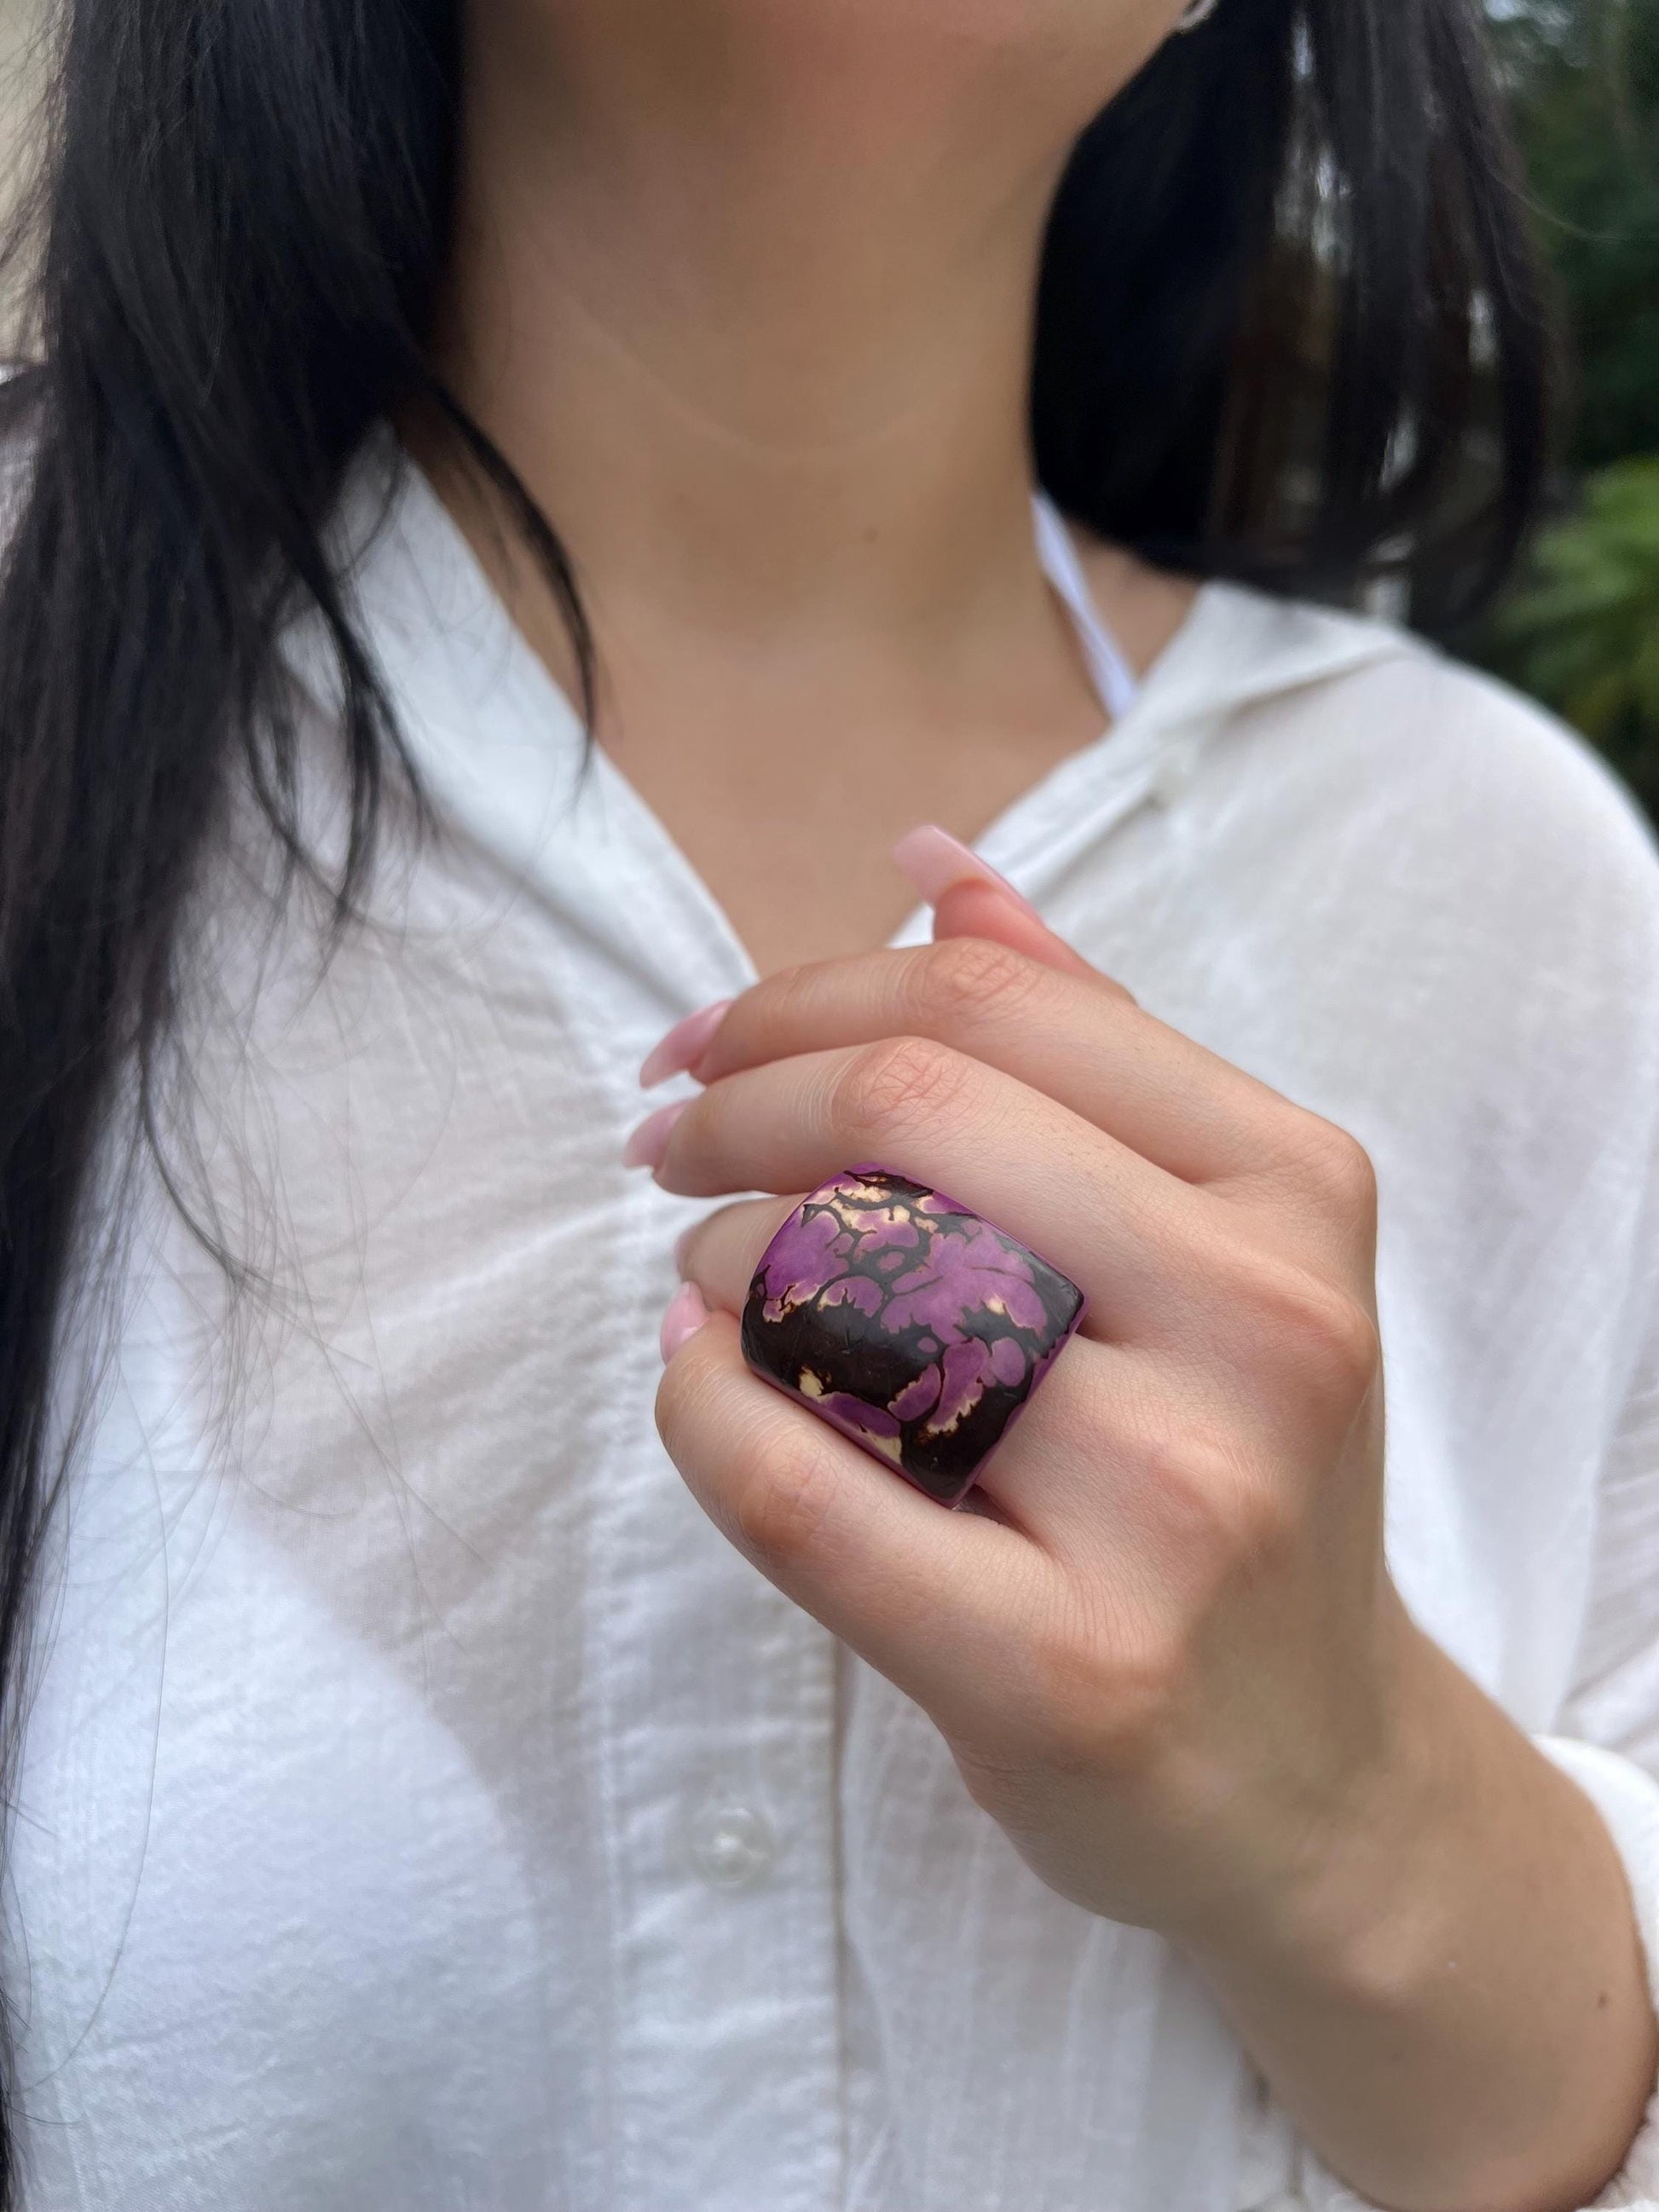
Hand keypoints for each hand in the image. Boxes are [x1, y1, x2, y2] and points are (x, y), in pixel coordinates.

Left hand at [635, 840, 1657, 2211]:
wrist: (1310, 1776)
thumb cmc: (1223, 1477)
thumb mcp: (1212, 1240)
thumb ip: (1083, 1044)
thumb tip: (930, 866)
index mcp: (1295, 1184)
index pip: (993, 1010)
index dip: (801, 998)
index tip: (701, 1048)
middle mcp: (1263, 1321)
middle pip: (912, 1115)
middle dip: (734, 1107)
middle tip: (668, 1148)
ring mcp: (1180, 1502)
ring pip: (844, 1289)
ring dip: (725, 1264)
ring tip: (728, 1294)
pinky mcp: (1070, 1669)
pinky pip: (796, 1484)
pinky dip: (701, 1406)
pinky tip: (700, 1382)